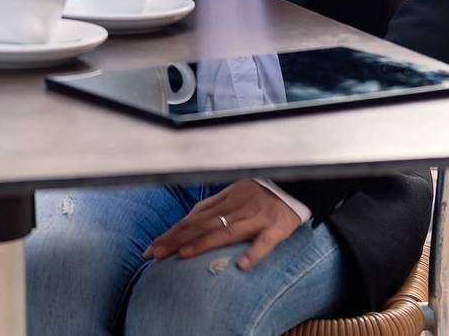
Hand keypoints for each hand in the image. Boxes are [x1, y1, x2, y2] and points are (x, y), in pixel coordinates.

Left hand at [142, 181, 303, 270]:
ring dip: (203, 243)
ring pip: (226, 231)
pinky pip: (265, 241)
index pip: (193, 219)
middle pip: (202, 225)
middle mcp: (236, 209)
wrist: (296, 183)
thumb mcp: (234, 193)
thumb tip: (188, 218)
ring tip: (182, 254)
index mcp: (225, 201)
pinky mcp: (276, 228)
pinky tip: (242, 266)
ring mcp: (256, 218)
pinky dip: (254, 253)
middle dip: (177, 239)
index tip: (152, 247)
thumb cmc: (261, 191)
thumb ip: (213, 206)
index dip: (172, 233)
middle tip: (155, 254)